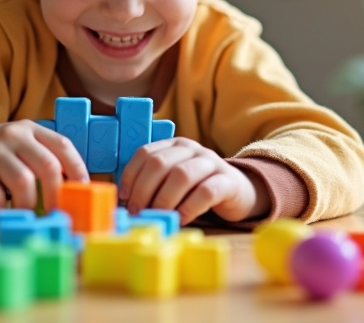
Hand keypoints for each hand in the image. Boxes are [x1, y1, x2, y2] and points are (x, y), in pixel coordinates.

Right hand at [0, 120, 88, 220]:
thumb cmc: (4, 156)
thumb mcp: (26, 149)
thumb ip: (47, 162)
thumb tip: (74, 195)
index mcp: (33, 130)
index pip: (63, 145)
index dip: (77, 168)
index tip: (83, 190)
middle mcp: (14, 135)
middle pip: (46, 164)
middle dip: (56, 194)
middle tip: (56, 213)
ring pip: (22, 181)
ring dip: (29, 205)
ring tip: (29, 218)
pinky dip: (2, 213)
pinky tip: (4, 221)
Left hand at [117, 137, 269, 224]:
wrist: (238, 191)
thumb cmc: (198, 188)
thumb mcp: (174, 180)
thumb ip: (155, 184)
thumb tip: (128, 204)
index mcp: (174, 146)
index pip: (146, 152)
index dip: (131, 175)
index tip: (125, 197)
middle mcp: (192, 149)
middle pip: (160, 163)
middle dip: (144, 190)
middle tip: (138, 212)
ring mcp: (211, 162)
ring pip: (182, 175)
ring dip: (164, 200)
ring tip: (158, 217)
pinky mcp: (228, 180)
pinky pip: (205, 192)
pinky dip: (189, 208)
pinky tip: (181, 219)